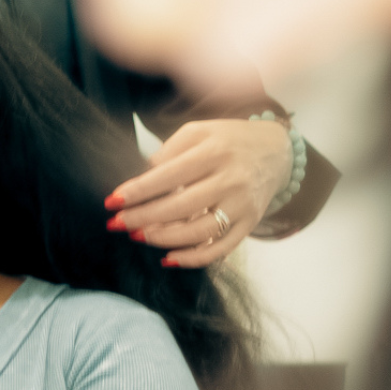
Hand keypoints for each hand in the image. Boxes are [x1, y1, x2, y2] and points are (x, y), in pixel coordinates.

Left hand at [104, 118, 293, 267]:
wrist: (277, 151)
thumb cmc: (230, 139)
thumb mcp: (200, 130)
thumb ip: (171, 150)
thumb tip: (144, 175)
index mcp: (214, 150)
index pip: (168, 175)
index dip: (138, 190)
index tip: (113, 201)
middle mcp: (231, 179)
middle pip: (180, 207)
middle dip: (143, 218)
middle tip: (117, 224)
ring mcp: (242, 205)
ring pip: (198, 232)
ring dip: (162, 239)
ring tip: (138, 236)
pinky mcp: (249, 225)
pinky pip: (219, 250)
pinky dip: (192, 259)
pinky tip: (168, 258)